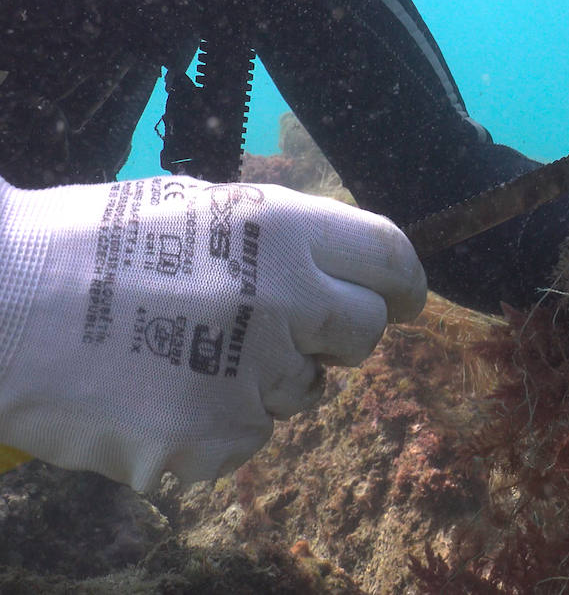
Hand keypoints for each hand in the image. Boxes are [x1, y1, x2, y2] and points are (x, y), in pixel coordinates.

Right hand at [0, 174, 425, 490]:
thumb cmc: (83, 246)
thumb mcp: (195, 208)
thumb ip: (278, 240)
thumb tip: (338, 269)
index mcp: (282, 227)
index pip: (390, 256)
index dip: (406, 281)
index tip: (408, 299)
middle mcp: (284, 297)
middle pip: (366, 332)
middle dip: (336, 335)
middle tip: (281, 331)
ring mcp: (252, 371)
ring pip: (304, 391)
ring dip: (264, 381)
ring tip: (180, 351)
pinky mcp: (217, 435)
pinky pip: (247, 437)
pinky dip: (212, 425)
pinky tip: (154, 393)